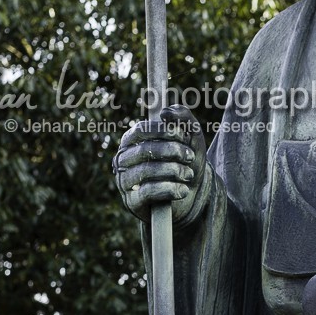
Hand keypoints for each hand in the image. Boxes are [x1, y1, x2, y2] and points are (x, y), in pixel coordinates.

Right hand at [114, 106, 206, 227]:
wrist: (192, 195)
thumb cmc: (186, 162)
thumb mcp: (190, 137)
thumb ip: (183, 117)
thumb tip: (165, 113)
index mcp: (132, 140)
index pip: (141, 130)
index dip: (164, 132)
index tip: (183, 137)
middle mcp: (123, 159)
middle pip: (144, 150)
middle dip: (172, 152)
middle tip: (190, 157)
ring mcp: (125, 181)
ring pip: (146, 171)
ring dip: (174, 171)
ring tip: (189, 175)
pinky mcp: (132, 202)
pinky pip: (148, 192)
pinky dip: (170, 189)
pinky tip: (183, 190)